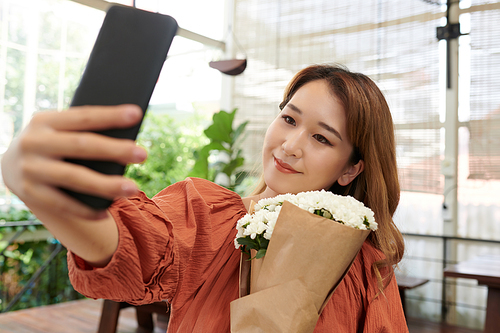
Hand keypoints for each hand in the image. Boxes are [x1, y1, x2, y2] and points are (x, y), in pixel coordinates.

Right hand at [1, 104, 146, 219]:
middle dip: (115, 150)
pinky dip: (86, 209)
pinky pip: (62, 204)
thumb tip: (125, 138)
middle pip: (82, 145)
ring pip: (74, 177)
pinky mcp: (30, 193)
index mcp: (44, 121)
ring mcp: (31, 169)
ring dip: (106, 184)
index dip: (110, 115)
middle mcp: (34, 143)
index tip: (136, 114)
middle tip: (143, 154)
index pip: (83, 116)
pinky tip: (106, 212)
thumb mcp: (58, 130)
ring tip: (132, 188)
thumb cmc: (51, 143)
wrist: (9, 165)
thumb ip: (83, 131)